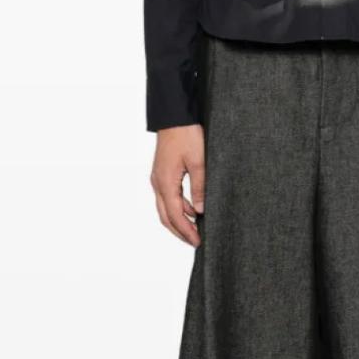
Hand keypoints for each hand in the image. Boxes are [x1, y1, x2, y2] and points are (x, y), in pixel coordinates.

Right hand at [151, 124, 204, 246]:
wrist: (174, 116)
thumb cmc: (186, 135)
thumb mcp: (199, 162)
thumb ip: (199, 188)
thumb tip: (200, 211)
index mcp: (165, 183)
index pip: (175, 216)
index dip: (186, 231)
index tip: (198, 242)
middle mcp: (158, 183)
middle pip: (166, 217)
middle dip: (180, 232)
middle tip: (195, 242)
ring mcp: (158, 178)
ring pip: (165, 208)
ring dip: (179, 221)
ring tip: (195, 229)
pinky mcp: (162, 173)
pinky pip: (168, 197)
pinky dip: (179, 208)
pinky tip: (192, 210)